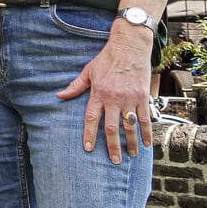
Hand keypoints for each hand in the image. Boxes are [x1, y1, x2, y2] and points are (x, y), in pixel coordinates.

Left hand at [57, 26, 153, 162]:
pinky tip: (147, 143)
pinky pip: (145, 118)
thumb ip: (75, 86)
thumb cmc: (107, 58)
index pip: (91, 119)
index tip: (88, 149)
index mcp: (98, 94)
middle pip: (112, 128)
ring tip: (131, 155)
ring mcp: (130, 99)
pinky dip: (146, 132)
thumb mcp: (88, 71)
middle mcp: (114, 99)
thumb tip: (59, 95)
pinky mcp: (143, 97)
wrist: (129, 46)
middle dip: (113, 146)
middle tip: (115, 161)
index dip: (89, 134)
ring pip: (130, 126)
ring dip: (131, 143)